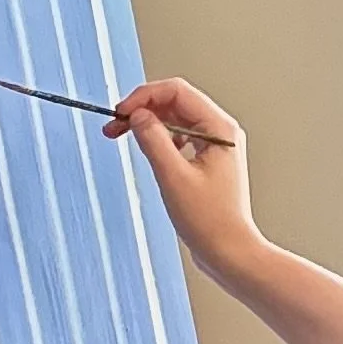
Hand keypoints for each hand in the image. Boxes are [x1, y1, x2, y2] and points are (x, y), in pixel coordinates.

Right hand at [109, 78, 258, 286]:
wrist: (229, 252)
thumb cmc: (210, 221)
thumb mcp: (173, 177)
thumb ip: (153, 140)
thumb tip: (137, 115)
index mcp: (219, 129)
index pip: (177, 91)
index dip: (144, 97)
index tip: (120, 112)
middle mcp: (220, 133)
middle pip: (175, 102)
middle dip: (141, 109)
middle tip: (113, 125)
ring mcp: (214, 147)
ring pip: (174, 120)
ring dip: (147, 124)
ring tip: (120, 135)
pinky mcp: (206, 162)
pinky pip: (178, 138)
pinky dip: (157, 139)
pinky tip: (145, 151)